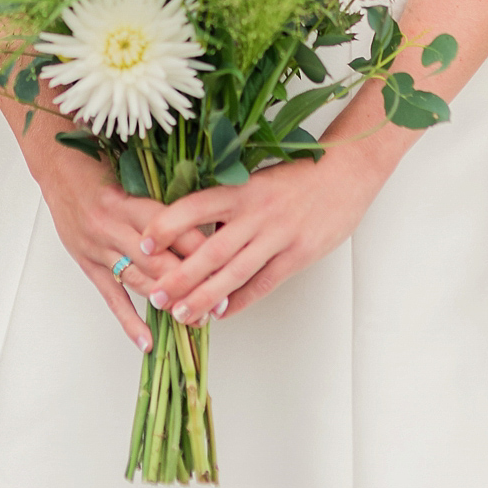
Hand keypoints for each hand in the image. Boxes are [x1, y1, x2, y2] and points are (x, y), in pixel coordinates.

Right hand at [30, 134, 212, 351]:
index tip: (227, 264)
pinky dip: (129, 322)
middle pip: (159, 262)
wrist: (57, 167)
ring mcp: (99, 249)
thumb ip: (160, 199)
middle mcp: (114, 228)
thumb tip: (202, 218)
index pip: (173, 231)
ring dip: (168, 303)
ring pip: (139, 281)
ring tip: (195, 320)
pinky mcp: (87, 264)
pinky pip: (111, 297)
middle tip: (219, 303)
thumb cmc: (99, 166)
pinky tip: (146, 341)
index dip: (201, 249)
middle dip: (191, 284)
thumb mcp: (132, 174)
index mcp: (130, 202)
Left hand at [136, 147, 381, 324]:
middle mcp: (257, 212)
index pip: (196, 206)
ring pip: (235, 273)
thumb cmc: (298, 176)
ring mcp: (278, 235)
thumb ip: (230, 204)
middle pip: (211, 250)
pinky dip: (241, 301)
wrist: (346, 173)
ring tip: (182, 314)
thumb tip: (195, 231)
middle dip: (180, 276)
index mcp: (242, 189)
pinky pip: (264, 283)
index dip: (167, 225)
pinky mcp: (299, 254)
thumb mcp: (259, 180)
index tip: (142, 242)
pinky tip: (222, 314)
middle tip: (156, 296)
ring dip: (205, 297)